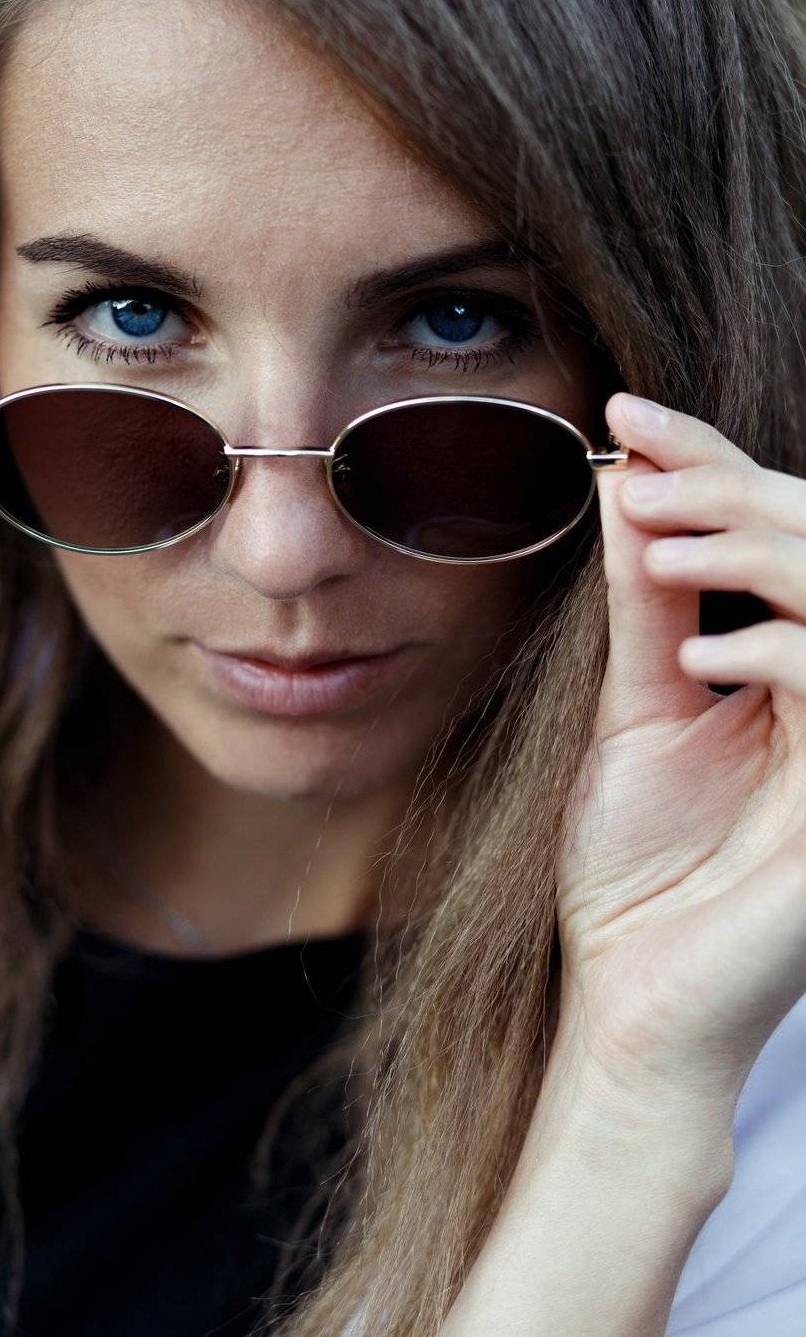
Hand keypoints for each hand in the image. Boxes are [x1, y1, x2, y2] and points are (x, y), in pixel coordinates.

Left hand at [556, 391, 805, 1116]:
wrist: (633, 996)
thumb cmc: (632, 869)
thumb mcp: (635, 714)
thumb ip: (644, 609)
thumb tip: (624, 487)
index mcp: (784, 670)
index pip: (770, 539)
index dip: (709, 464)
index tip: (625, 413)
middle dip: (733, 488)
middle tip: (639, 463)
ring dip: (757, 546)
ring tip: (659, 541)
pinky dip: (778, 649)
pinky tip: (701, 656)